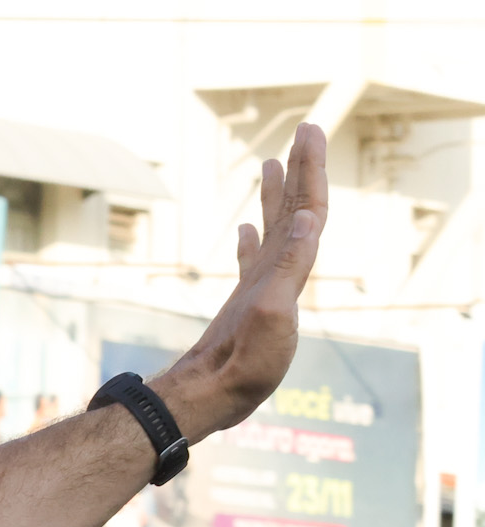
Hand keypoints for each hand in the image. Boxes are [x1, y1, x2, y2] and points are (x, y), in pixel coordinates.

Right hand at [152, 122, 328, 440]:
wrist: (215, 396)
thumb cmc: (245, 366)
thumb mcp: (272, 312)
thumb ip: (290, 266)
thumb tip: (309, 218)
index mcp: (293, 272)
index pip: (309, 210)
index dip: (312, 171)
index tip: (310, 133)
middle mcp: (283, 275)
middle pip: (298, 211)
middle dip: (302, 170)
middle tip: (305, 130)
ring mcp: (263, 287)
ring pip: (276, 230)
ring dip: (279, 196)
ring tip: (274, 164)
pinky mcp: (244, 303)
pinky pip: (253, 260)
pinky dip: (255, 237)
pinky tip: (247, 227)